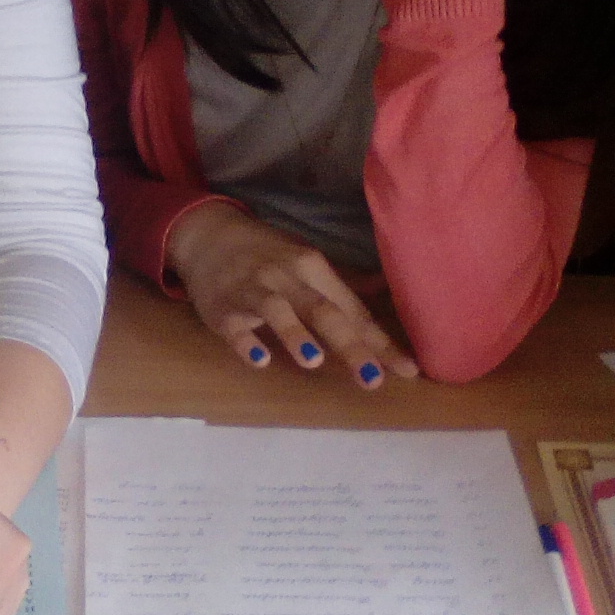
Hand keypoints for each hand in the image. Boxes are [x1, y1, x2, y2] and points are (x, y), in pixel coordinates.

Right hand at [165, 201, 417, 386]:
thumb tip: (385, 295)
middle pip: (323, 311)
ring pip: (278, 311)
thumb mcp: (306, 264)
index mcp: (313, 269)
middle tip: (373, 379)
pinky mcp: (222, 307)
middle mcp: (287, 278)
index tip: (407, 370)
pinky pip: (235, 325)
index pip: (353, 310)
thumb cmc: (266, 256)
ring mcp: (253, 291)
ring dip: (294, 334)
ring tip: (313, 361)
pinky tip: (258, 359)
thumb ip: (343, 289)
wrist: (207, 235)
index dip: (380, 342)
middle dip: (350, 346)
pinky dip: (246, 341)